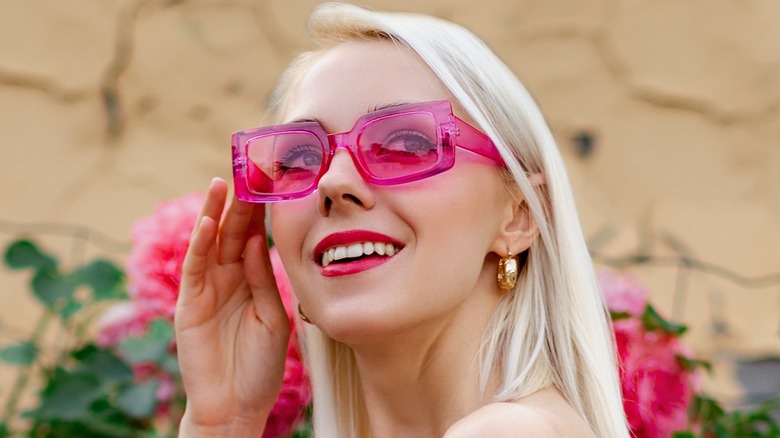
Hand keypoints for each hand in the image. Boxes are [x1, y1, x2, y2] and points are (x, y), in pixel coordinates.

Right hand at [175, 178, 290, 435]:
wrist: (238, 405)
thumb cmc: (259, 364)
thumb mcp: (272, 315)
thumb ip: (263, 278)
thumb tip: (257, 240)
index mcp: (249, 279)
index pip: (253, 234)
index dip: (261, 207)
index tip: (272, 178)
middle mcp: (226, 278)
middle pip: (232, 230)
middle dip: (240, 199)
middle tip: (248, 166)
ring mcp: (205, 289)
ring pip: (209, 242)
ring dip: (214, 212)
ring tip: (223, 182)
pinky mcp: (188, 305)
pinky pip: (194, 269)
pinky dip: (198, 244)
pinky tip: (207, 222)